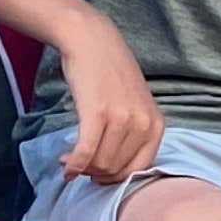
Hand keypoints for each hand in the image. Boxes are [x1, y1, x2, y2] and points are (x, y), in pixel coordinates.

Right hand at [57, 17, 163, 184]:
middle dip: (94, 173)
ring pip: (100, 164)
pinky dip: (73, 163)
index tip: (97, 173)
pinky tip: (64, 164)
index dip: (115, 178)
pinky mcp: (98, 113)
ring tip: (68, 158)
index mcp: (156, 125)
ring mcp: (122, 119)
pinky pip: (86, 152)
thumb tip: (110, 172)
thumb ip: (131, 136)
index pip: (138, 170)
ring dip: (81, 167)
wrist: (93, 42)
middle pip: (117, 170)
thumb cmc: (110, 76)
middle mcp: (143, 124)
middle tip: (77, 164)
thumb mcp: (134, 107)